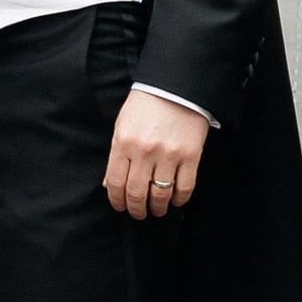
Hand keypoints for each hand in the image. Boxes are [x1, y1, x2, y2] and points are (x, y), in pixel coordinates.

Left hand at [104, 86, 209, 220]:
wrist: (175, 87)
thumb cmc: (146, 105)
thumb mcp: (122, 125)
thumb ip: (116, 155)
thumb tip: (110, 184)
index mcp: (123, 143)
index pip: (116, 183)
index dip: (117, 201)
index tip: (120, 207)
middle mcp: (145, 151)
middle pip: (137, 193)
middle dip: (136, 210)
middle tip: (138, 214)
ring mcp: (169, 155)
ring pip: (160, 194)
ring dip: (157, 208)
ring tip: (157, 210)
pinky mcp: (191, 156)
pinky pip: (185, 187)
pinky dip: (179, 200)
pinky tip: (175, 201)